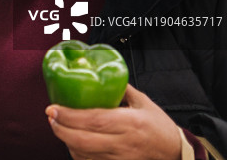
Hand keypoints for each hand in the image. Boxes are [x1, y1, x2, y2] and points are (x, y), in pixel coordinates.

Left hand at [46, 85, 181, 159]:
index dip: (69, 116)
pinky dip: (78, 154)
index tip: (53, 108)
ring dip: (67, 141)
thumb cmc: (159, 126)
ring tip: (59, 126)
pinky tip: (72, 142)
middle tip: (50, 117)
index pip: (93, 121)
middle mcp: (124, 144)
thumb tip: (98, 74)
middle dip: (61, 129)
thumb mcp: (143, 102)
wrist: (176, 153)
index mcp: (130, 123)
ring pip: (84, 154)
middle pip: (83, 141)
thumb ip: (121, 88)